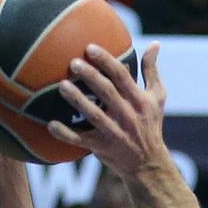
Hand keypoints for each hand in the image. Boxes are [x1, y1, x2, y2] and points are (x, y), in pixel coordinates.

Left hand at [48, 42, 168, 180]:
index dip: (106, 61)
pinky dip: (65, 133)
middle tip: (73, 63)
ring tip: (62, 85)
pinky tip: (51, 124)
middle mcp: (127, 115)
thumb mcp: (157, 98)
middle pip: (107, 92)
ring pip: (93, 115)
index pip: (122, 76)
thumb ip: (151, 71)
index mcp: (139, 101)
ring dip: (77, 100)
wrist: (148, 164)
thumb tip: (154, 43)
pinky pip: (80, 140)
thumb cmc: (151, 125)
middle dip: (90, 76)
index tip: (90, 48)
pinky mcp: (101, 147)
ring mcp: (113, 132)